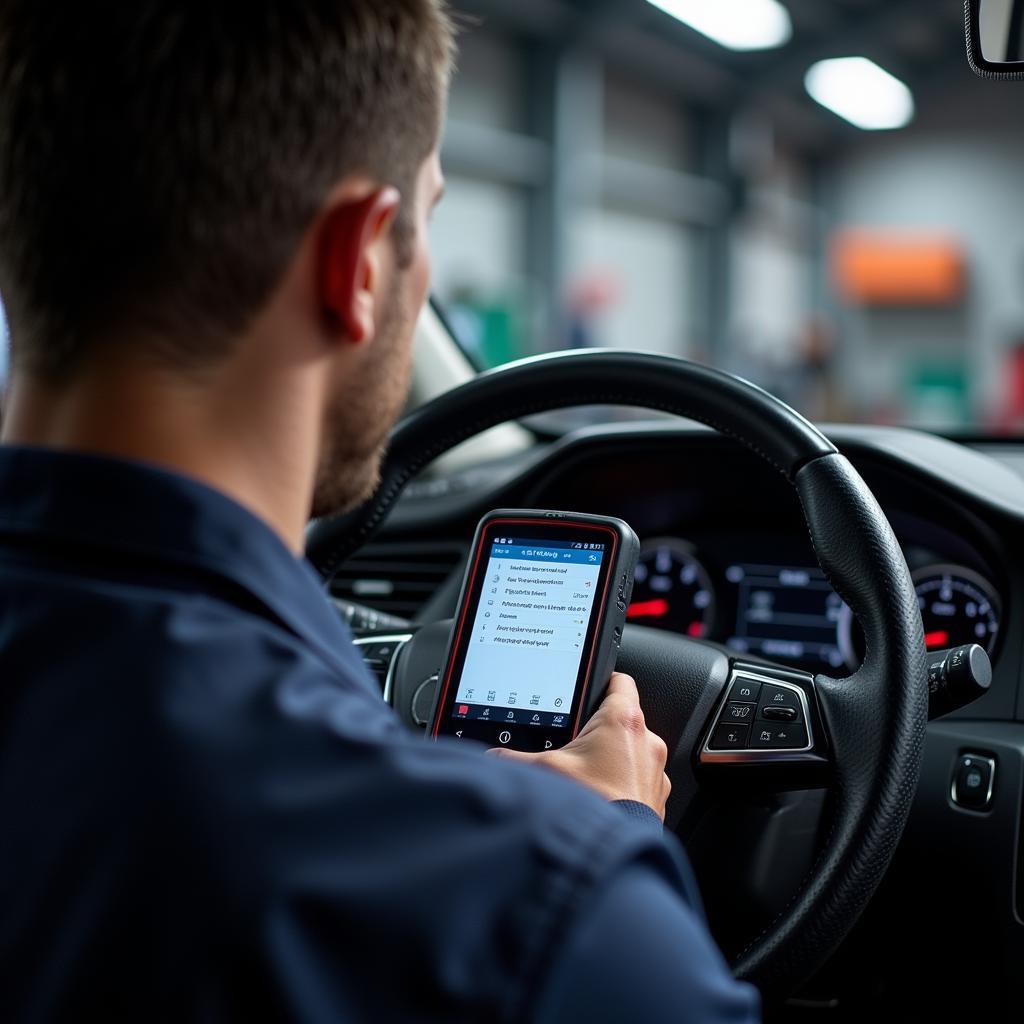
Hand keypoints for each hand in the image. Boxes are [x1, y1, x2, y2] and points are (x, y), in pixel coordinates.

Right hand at [489, 673, 670, 819]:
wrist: (612, 856)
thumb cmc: (590, 806)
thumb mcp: (543, 771)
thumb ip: (513, 757)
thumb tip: (493, 754)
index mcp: (624, 720)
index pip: (620, 681)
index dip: (603, 681)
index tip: (590, 687)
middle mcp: (647, 741)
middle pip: (622, 720)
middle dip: (599, 730)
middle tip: (574, 743)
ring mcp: (655, 771)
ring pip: (631, 752)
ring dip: (612, 759)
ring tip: (585, 775)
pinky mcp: (656, 798)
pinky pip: (638, 780)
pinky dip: (622, 785)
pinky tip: (599, 797)